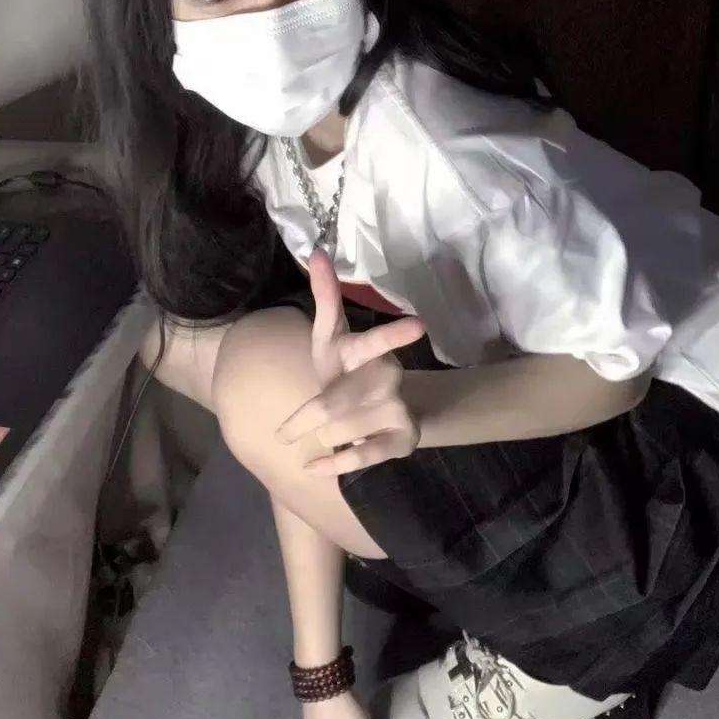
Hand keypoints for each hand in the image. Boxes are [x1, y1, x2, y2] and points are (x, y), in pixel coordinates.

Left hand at [276, 249, 425, 475]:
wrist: (369, 406)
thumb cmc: (343, 366)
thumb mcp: (329, 334)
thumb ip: (325, 296)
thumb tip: (317, 251)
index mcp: (365, 351)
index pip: (375, 340)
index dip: (394, 334)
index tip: (420, 324)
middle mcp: (386, 377)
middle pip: (350, 394)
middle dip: (322, 410)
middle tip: (298, 424)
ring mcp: (397, 409)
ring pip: (350, 426)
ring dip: (329, 434)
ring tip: (317, 439)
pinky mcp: (402, 439)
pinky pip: (368, 454)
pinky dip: (340, 463)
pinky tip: (313, 467)